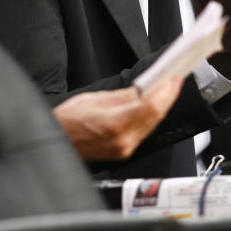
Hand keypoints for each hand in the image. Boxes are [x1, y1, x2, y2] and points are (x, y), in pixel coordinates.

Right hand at [53, 77, 182, 159]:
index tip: (174, 78)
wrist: (55, 142)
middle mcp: (122, 141)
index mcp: (115, 124)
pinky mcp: (123, 152)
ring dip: (162, 106)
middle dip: (168, 96)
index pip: (151, 107)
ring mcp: (124, 149)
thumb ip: (124, 95)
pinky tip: (155, 106)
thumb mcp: (95, 99)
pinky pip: (144, 132)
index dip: (167, 91)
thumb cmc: (66, 121)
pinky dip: (152, 117)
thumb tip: (146, 88)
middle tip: (175, 80)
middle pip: (156, 116)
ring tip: (168, 89)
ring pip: (152, 124)